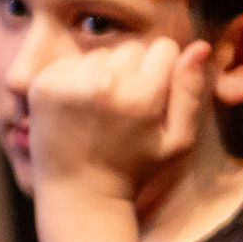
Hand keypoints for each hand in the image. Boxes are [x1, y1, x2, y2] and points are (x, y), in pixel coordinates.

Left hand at [26, 38, 210, 198]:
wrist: (78, 195)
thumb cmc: (134, 169)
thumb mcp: (176, 141)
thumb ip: (190, 92)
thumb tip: (200, 46)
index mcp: (141, 95)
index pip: (164, 47)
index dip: (162, 71)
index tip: (151, 99)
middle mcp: (104, 84)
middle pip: (131, 49)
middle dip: (132, 72)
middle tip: (121, 111)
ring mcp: (68, 84)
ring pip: (100, 54)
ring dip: (102, 74)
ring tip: (98, 112)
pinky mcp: (42, 85)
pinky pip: (70, 62)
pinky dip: (74, 78)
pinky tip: (76, 109)